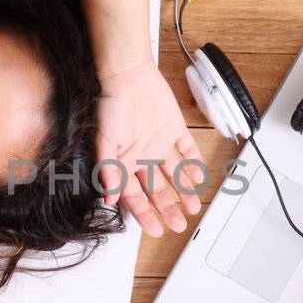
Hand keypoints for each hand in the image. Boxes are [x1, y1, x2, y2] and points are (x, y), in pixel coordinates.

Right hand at [94, 54, 206, 235]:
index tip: (154, 229)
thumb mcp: (104, 141)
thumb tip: (110, 199)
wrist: (127, 73)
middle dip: (167, 209)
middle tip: (177, 225)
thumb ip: (109, 170)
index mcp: (124, 162)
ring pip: (174, 175)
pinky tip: (199, 178)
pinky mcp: (174, 129)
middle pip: (156, 190)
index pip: (135, 196)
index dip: (144, 214)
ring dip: (183, 192)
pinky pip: (187, 151)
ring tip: (192, 208)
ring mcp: (159, 144)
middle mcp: (142, 156)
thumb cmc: (109, 104)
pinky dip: (193, 165)